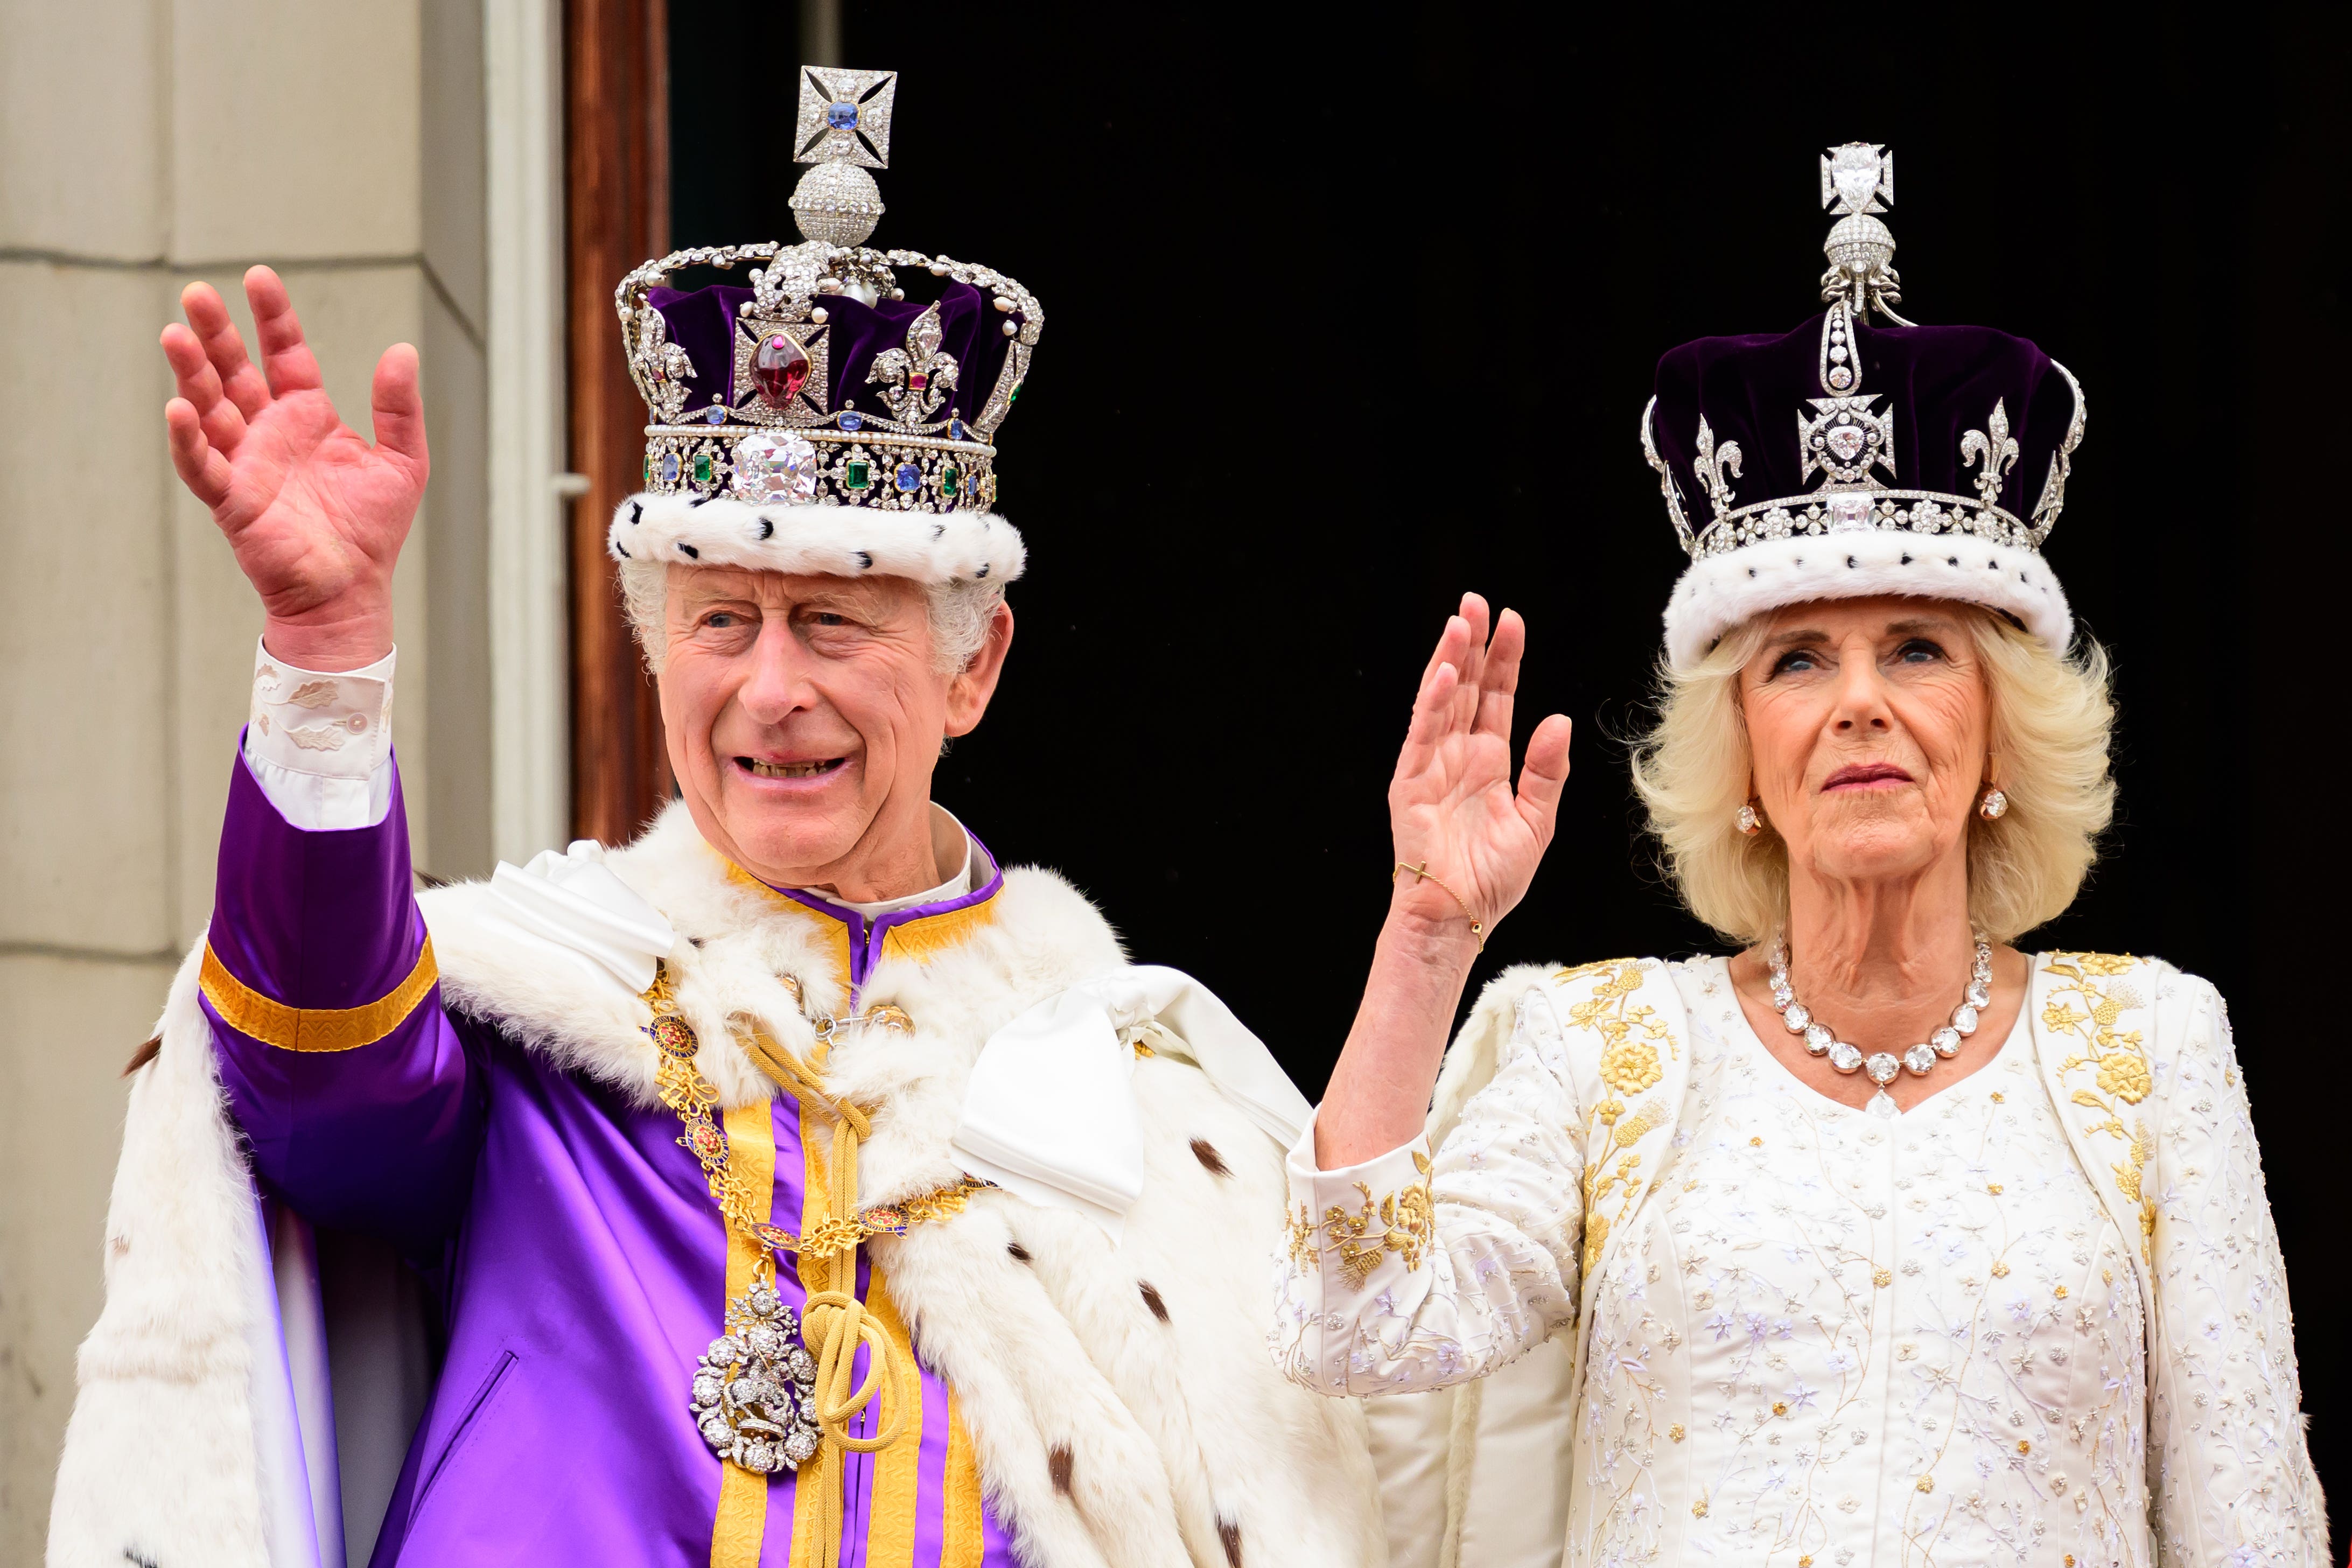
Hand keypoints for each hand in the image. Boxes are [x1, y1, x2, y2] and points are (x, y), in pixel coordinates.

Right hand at [162, 267, 427, 670]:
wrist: (354, 590)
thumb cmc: (373, 530)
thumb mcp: (403, 461)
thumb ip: (399, 407)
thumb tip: (402, 349)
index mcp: (307, 416)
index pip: (284, 354)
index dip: (272, 317)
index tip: (259, 277)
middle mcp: (269, 432)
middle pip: (234, 371)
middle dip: (216, 333)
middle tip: (196, 293)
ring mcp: (245, 462)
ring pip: (209, 407)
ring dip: (191, 373)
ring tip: (175, 333)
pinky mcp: (231, 499)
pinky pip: (201, 464)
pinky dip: (188, 438)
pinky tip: (178, 407)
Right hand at [1387, 593, 1572, 944]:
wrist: (1459, 916)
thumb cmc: (1492, 879)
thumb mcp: (1536, 822)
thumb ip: (1546, 771)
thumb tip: (1557, 719)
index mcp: (1489, 761)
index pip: (1496, 698)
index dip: (1504, 660)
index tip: (1512, 621)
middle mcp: (1459, 756)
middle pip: (1467, 688)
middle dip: (1473, 645)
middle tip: (1478, 602)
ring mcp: (1431, 766)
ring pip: (1441, 702)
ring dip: (1449, 661)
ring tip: (1460, 622)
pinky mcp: (1410, 784)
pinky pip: (1421, 736)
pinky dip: (1431, 705)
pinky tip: (1443, 675)